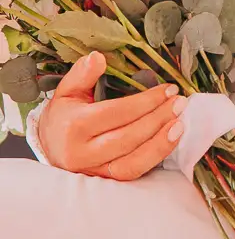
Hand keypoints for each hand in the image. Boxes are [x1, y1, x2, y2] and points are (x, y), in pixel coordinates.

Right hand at [38, 53, 184, 179]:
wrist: (50, 146)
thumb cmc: (64, 115)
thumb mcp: (68, 90)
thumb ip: (82, 73)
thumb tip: (97, 57)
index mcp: (74, 126)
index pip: (116, 113)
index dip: (145, 101)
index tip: (167, 90)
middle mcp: (82, 152)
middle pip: (127, 137)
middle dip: (158, 119)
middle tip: (179, 103)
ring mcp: (93, 170)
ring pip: (132, 162)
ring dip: (160, 143)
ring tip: (180, 124)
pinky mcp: (105, 181)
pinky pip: (133, 173)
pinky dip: (154, 157)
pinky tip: (170, 140)